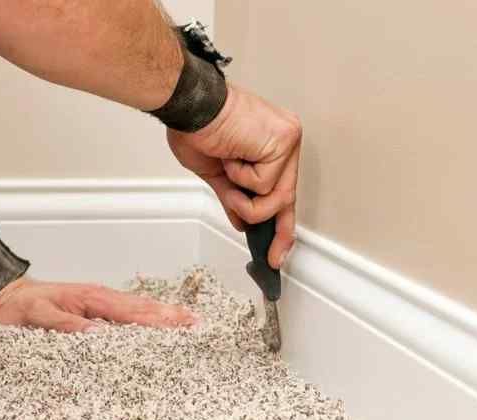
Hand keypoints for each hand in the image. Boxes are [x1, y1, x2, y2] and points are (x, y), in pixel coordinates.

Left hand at [0, 277, 196, 331]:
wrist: (3, 294)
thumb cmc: (18, 309)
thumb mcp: (36, 318)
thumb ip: (64, 326)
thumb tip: (96, 335)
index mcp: (91, 300)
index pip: (132, 314)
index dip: (159, 322)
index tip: (181, 326)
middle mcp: (100, 298)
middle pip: (144, 308)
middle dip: (172, 316)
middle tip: (198, 324)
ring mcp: (100, 301)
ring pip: (139, 308)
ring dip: (165, 314)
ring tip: (188, 320)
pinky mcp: (96, 307)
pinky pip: (129, 310)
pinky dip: (149, 315)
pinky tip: (158, 320)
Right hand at [167, 83, 301, 268]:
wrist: (189, 105)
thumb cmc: (195, 127)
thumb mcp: (215, 173)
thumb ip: (233, 197)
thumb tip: (242, 222)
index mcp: (272, 144)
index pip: (282, 190)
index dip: (281, 225)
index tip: (278, 252)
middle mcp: (286, 141)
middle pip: (287, 198)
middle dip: (278, 231)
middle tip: (272, 256)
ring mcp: (288, 140)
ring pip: (276, 197)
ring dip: (244, 198)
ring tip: (227, 173)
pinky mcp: (283, 142)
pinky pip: (264, 185)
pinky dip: (240, 179)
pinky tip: (230, 156)